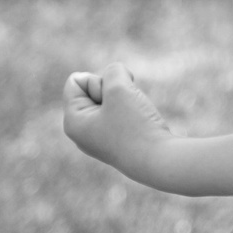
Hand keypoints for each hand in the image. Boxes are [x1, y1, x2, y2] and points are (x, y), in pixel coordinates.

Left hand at [63, 68, 179, 186]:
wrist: (160, 161)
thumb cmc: (135, 126)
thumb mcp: (119, 87)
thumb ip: (114, 71)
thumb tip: (119, 80)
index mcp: (73, 122)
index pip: (76, 80)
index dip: (97, 82)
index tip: (111, 101)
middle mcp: (82, 131)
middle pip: (92, 88)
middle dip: (112, 90)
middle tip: (125, 111)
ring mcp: (100, 137)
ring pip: (110, 98)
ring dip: (125, 98)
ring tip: (135, 117)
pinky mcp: (117, 140)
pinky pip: (121, 111)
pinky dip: (133, 110)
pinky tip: (141, 125)